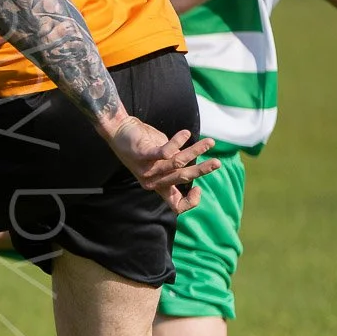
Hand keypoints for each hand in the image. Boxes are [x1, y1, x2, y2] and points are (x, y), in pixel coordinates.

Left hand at [105, 117, 219, 213]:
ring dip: (196, 151)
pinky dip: (177, 141)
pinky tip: (186, 133)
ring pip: (178, 162)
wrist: (119, 130)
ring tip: (210, 142)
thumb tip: (198, 168)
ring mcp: (146, 168)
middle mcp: (152, 181)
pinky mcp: (142, 155)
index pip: (175, 205)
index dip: (190, 202)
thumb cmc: (144, 145)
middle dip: (202, 171)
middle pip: (182, 178)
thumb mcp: (162, 161)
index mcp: (158, 185)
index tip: (198, 188)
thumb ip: (177, 166)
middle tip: (217, 163)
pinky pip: (164, 151)